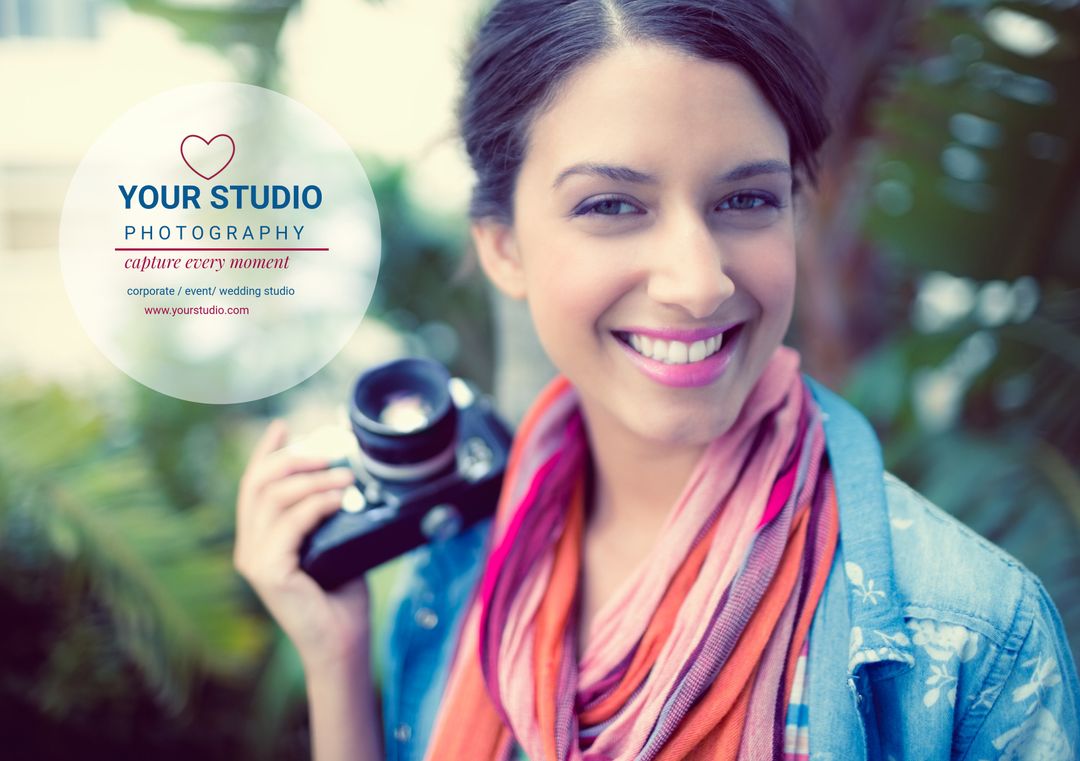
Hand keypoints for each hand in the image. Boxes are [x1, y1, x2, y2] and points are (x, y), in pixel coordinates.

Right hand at [234, 419, 371, 671]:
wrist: (342, 641)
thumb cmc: (342, 594)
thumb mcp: (333, 542)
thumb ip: (326, 513)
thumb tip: (344, 475)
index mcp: (260, 537)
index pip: (254, 484)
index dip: (266, 451)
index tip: (283, 425)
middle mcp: (249, 546)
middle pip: (259, 483)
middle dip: (294, 457)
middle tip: (329, 452)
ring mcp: (255, 560)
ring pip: (274, 498)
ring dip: (314, 479)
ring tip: (347, 475)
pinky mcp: (268, 572)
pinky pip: (291, 524)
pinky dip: (317, 504)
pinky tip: (341, 498)